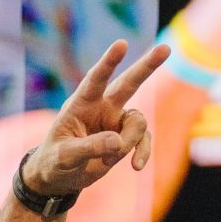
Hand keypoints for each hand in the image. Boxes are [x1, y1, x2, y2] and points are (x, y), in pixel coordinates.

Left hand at [20, 37, 167, 204]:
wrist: (60, 177)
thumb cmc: (54, 161)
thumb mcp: (64, 157)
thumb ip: (88, 147)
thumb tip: (117, 142)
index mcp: (81, 104)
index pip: (95, 80)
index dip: (108, 62)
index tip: (121, 44)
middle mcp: (102, 107)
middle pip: (128, 83)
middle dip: (147, 66)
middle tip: (166, 49)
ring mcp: (116, 121)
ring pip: (138, 122)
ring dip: (129, 142)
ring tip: (108, 161)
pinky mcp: (126, 137)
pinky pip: (144, 139)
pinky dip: (142, 152)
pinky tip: (136, 166)